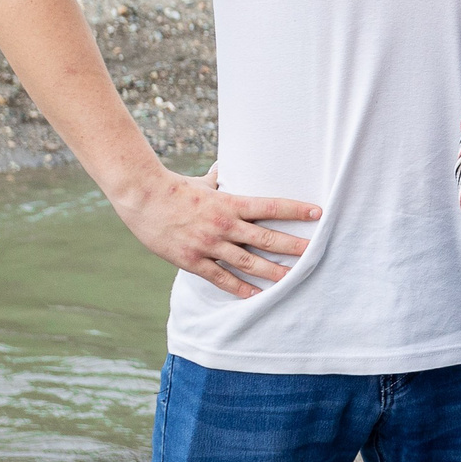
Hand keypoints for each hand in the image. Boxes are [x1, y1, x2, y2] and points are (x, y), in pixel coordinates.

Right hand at [110, 162, 318, 298]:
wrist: (142, 198)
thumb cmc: (174, 187)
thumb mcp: (202, 182)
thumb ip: (219, 178)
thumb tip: (226, 167)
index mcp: (229, 203)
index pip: (271, 206)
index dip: (296, 210)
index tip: (318, 213)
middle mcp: (224, 225)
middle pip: (266, 238)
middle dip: (293, 246)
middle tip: (316, 251)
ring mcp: (208, 245)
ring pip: (248, 262)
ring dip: (272, 271)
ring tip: (294, 278)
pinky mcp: (192, 261)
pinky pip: (221, 278)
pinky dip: (239, 288)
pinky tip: (256, 294)